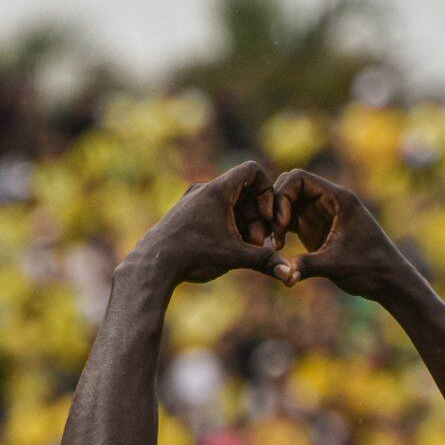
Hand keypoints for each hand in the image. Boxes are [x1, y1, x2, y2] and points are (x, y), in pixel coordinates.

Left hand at [130, 161, 291, 286]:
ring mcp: (192, 201)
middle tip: (255, 241)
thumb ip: (265, 261)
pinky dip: (226, 226)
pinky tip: (224, 249)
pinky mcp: (184, 214)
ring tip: (240, 248)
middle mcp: (204, 190)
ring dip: (242, 223)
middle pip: (243, 191)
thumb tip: (291, 274)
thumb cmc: (192, 255)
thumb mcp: (234, 257)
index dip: (267, 191)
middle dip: (256, 215)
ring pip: (228, 204)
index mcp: (217, 190)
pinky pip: (213, 212)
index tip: (266, 216)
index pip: (253, 170)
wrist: (153, 264)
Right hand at [271, 169, 412, 298]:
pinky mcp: (316, 229)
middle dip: (276, 205)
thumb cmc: (370, 267)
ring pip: (288, 203)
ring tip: (273, 242)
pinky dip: (280, 229)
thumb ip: (309, 266)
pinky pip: (291, 219)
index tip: (280, 221)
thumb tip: (285, 275)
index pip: (300, 178)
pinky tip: (276, 247)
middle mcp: (328, 201)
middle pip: (290, 186)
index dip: (283, 194)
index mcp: (338, 198)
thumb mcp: (337, 265)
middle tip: (273, 231)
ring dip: (276, 218)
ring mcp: (321, 214)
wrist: (386, 280)